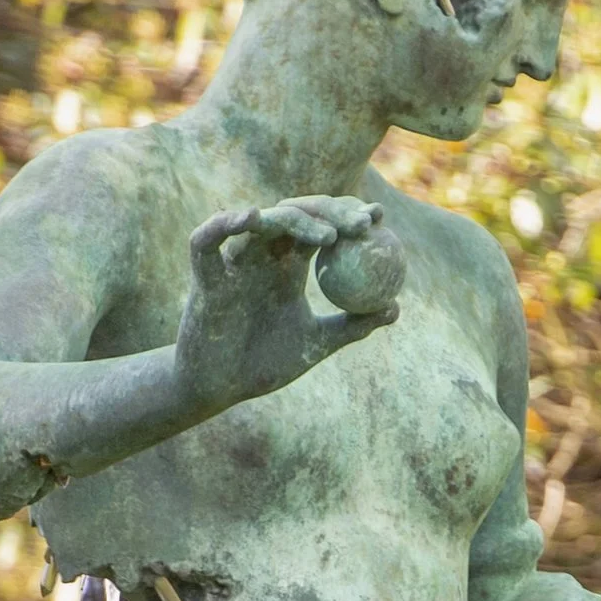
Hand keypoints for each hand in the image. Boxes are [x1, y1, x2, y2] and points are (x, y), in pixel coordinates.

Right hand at [174, 197, 405, 409]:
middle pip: (296, 214)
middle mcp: (263, 255)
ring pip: (261, 222)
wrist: (221, 388)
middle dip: (330, 211)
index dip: (347, 216)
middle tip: (363, 223)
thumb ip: (353, 325)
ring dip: (294, 220)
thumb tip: (395, 308)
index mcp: (289, 265)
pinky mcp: (205, 275)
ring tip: (328, 236)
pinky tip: (251, 217)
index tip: (378, 218)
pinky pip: (206, 240)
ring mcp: (234, 262)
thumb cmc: (265, 364)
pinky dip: (223, 224)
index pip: (320, 227)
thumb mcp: (318, 342)